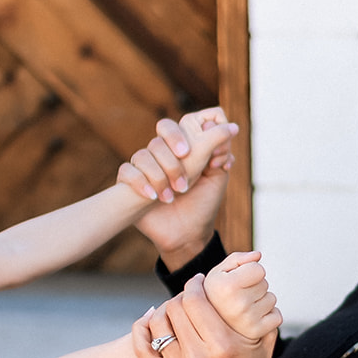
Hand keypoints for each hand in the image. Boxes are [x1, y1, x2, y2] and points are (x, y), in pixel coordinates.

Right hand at [130, 110, 236, 267]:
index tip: (196, 145)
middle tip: (186, 156)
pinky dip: (140, 182)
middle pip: (163, 128)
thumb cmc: (203, 204)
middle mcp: (164, 153)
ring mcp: (146, 167)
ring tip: (175, 194)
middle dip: (174, 141)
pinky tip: (153, 197)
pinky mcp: (130, 183)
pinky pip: (127, 171)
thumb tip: (231, 127)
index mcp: (185, 147)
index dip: (189, 128)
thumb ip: (221, 151)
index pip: (182, 122)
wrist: (188, 234)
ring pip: (144, 153)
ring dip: (162, 174)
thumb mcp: (217, 176)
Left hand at [132, 275, 276, 357]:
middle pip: (174, 309)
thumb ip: (257, 308)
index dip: (194, 284)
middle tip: (189, 297)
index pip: (195, 301)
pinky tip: (150, 319)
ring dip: (164, 310)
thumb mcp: (264, 337)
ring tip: (175, 309)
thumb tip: (251, 276)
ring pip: (157, 325)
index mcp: (223, 345)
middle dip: (181, 296)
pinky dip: (141, 330)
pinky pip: (143, 350)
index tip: (198, 281)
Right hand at [202, 251, 279, 342]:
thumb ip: (237, 258)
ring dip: (262, 301)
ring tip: (244, 308)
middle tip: (238, 297)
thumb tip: (258, 255)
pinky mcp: (257, 332)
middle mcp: (238, 304)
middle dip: (255, 286)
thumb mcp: (218, 273)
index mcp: (227, 286)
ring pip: (271, 299)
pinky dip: (269, 316)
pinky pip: (277, 316)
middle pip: (265, 283)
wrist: (207, 328)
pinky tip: (253, 319)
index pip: (259, 269)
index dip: (250, 271)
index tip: (238, 280)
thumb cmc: (214, 296)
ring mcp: (248, 320)